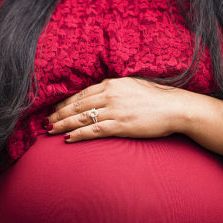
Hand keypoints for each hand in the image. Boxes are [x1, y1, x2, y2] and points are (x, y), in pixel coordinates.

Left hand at [45, 77, 185, 141]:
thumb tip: (104, 95)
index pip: (82, 93)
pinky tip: (68, 138)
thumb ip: (117, 90)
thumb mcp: (134, 86)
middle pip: (77, 104)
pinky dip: (78, 134)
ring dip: (63, 124)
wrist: (175, 108)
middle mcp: (110, 94)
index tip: (55, 108)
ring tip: (50, 130)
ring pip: (81, 117)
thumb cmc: (157, 99)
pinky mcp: (120, 125)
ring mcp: (114, 110)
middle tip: (46, 121)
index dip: (65, 102)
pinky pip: (93, 130)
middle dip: (59, 113)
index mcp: (112, 84)